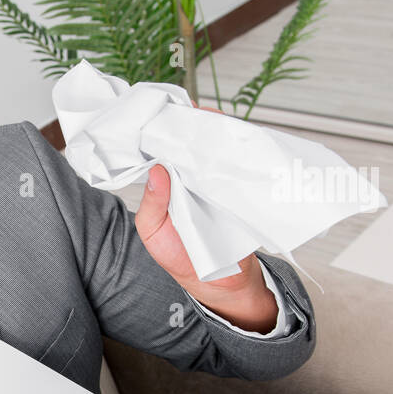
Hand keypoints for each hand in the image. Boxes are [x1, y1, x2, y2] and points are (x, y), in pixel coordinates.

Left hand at [133, 102, 277, 329]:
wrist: (220, 281)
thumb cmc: (179, 256)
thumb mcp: (153, 232)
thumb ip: (152, 203)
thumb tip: (156, 169)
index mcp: (168, 183)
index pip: (164, 148)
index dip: (164, 129)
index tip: (165, 113)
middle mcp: (191, 177)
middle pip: (193, 141)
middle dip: (194, 123)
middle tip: (195, 112)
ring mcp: (217, 181)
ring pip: (218, 147)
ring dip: (219, 132)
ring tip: (215, 121)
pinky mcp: (240, 188)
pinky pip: (240, 163)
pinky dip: (241, 150)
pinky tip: (238, 140)